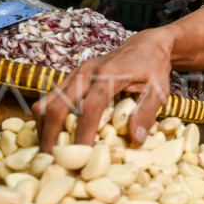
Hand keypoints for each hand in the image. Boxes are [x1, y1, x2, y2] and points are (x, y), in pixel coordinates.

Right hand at [33, 28, 172, 152]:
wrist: (146, 44)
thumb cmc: (154, 68)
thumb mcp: (159, 91)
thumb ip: (146, 113)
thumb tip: (135, 140)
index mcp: (109, 75)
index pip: (90, 107)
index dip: (84, 132)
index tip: (81, 154)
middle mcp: (87, 72)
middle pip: (58, 104)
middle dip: (51, 133)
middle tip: (50, 159)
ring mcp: (76, 73)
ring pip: (48, 101)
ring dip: (44, 127)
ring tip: (48, 150)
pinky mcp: (72, 77)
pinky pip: (51, 98)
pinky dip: (47, 118)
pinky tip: (53, 135)